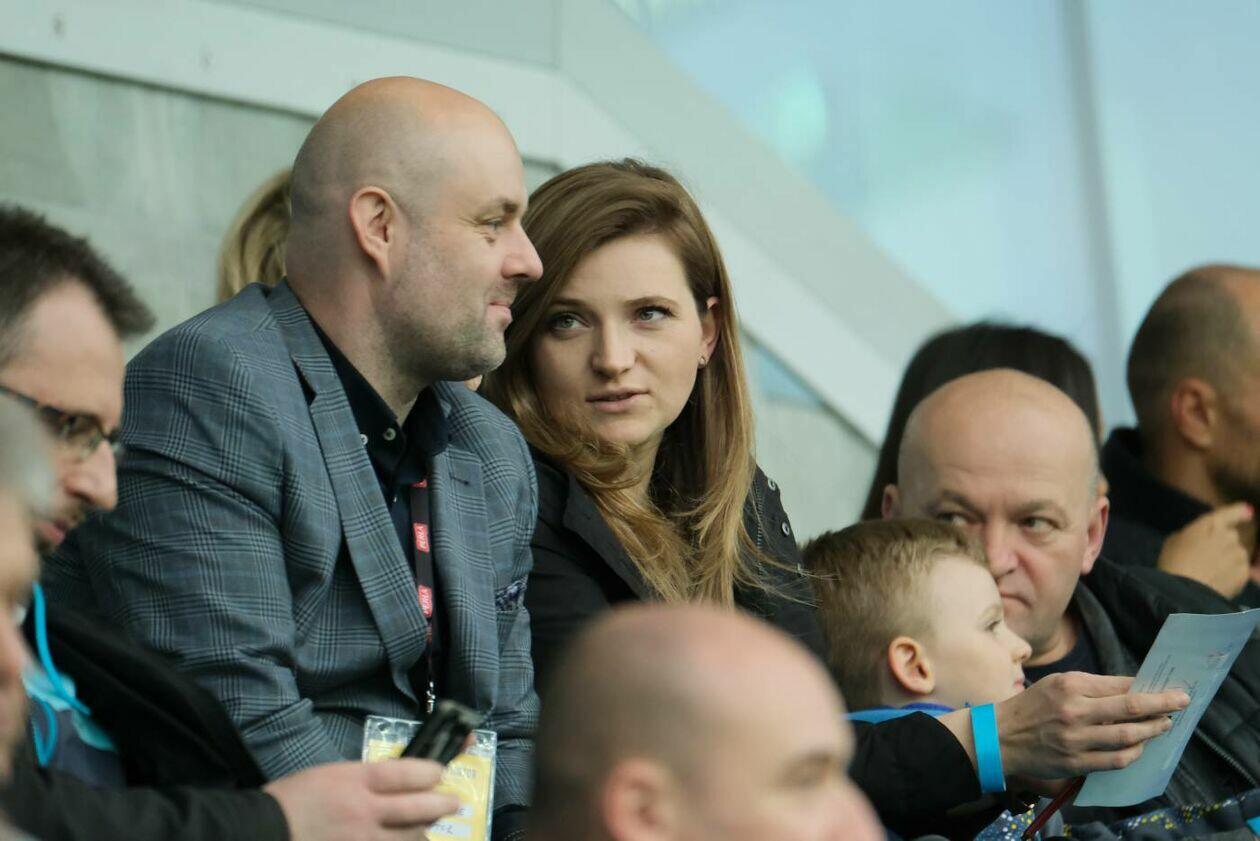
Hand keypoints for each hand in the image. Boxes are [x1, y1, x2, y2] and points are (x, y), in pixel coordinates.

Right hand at [264, 759, 459, 840]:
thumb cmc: (291, 800)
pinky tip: (407, 840)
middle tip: (453, 802)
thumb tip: (392, 785)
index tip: (439, 773)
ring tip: (428, 827)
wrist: (262, 832)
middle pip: (418, 806)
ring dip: (423, 831)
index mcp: (355, 780)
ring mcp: (362, 840)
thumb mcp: (328, 775)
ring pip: (410, 836)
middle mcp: (364, 810)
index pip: (406, 773)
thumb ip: (361, 780)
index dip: (430, 772)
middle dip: (442, 803)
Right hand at [995, 672, 1187, 781]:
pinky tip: (1140, 748)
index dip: (1149, 688)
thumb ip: (1092, 686)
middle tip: (1181, 703)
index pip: (1120, 686)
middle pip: (1130, 707)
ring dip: (1152, 731)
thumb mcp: (1057, 684)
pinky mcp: (1075, 762)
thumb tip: (1131, 689)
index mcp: (1070, 685)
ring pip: (1128, 736)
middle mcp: (1074, 710)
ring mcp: (1075, 739)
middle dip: (1162, 705)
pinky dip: (1133, 754)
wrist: (1001, 736)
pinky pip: (1115, 760)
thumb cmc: (1032, 707)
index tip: (1170, 690)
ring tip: (1164, 726)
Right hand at [1158, 503, 1252, 597]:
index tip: (1247, 511)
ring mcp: (1239, 555)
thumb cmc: (1173, 562)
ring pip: (1236, 555)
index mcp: (1211, 524)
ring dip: (1227, 561)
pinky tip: (1215, 583)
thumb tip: (1196, 538)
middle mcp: (1230, 536)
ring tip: (1209, 573)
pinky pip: (1239, 572)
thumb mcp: (1173, 542)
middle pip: (1230, 536)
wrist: (1185, 592)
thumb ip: (1190, 535)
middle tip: (1205, 558)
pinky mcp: (1244, 574)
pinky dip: (1230, 576)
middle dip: (1222, 544)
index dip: (1239, 512)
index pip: (1233, 512)